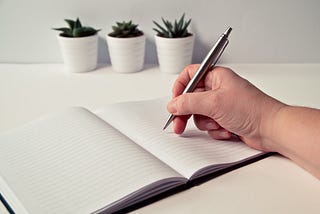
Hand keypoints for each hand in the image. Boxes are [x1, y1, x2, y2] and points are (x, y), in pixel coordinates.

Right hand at [167, 65, 284, 150]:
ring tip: (218, 124)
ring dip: (206, 123)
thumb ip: (189, 103)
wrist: (271, 129)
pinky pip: (209, 125)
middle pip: (191, 98)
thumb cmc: (252, 109)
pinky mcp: (225, 119)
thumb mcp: (214, 103)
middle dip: (186, 112)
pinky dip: (216, 130)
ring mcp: (222, 105)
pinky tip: (227, 130)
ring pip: (199, 114)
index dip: (180, 87)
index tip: (174, 101)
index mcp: (217, 76)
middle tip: (179, 123)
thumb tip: (173, 104)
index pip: (190, 75)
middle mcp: (218, 89)